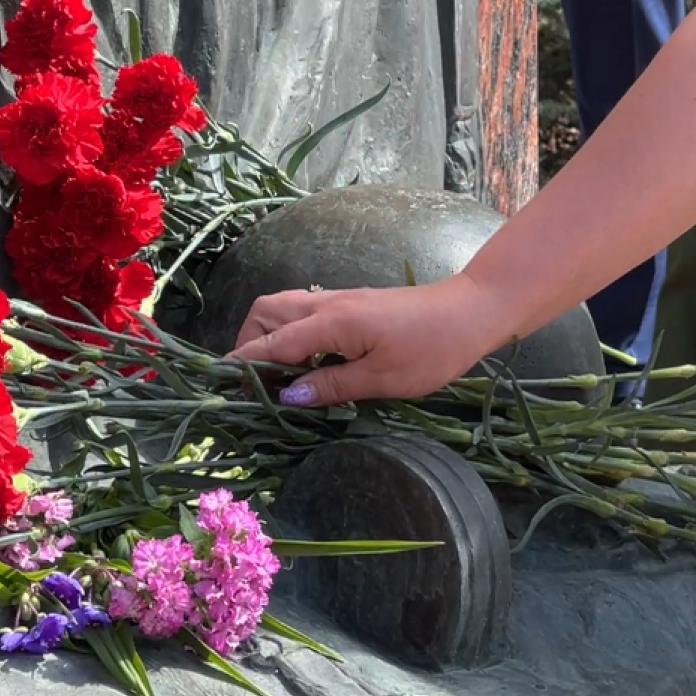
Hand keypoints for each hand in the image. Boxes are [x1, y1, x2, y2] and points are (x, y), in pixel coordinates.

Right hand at [227, 275, 508, 405]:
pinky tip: (303, 362)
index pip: (271, 345)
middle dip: (247, 345)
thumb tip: (287, 395)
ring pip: (282, 308)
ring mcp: (338, 300)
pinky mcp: (351, 304)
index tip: (224, 391)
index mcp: (330, 323)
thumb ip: (332, 386)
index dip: (244, 368)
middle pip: (265, 314)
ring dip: (267, 337)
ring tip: (272, 376)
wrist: (471, 312)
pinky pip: (303, 312)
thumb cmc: (432, 348)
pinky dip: (289, 333)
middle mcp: (326, 305)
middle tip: (251, 384)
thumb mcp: (382, 379)